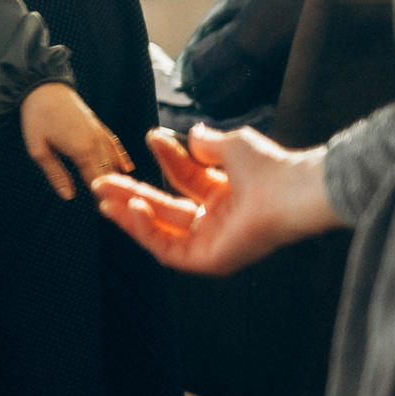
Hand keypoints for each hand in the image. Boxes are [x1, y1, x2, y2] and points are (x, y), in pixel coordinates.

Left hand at [18, 82, 131, 200]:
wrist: (42, 86)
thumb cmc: (37, 118)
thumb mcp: (38, 149)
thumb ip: (55, 173)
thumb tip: (69, 195)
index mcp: (82, 150)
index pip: (97, 180)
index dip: (102, 197)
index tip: (106, 213)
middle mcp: (97, 142)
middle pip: (110, 173)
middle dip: (113, 190)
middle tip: (117, 211)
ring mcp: (100, 133)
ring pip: (115, 160)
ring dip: (118, 177)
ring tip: (123, 196)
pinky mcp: (99, 126)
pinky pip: (115, 145)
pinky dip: (121, 158)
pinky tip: (127, 168)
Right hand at [92, 125, 343, 274]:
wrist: (292, 190)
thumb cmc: (273, 168)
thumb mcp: (233, 146)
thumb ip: (208, 143)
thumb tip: (190, 134)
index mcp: (226, 195)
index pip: (184, 180)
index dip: (166, 159)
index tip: (151, 137)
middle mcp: (218, 221)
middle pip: (164, 210)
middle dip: (131, 195)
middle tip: (102, 181)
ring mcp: (213, 243)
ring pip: (161, 233)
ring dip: (131, 216)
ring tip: (105, 199)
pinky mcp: (210, 261)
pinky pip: (170, 251)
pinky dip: (147, 231)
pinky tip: (132, 209)